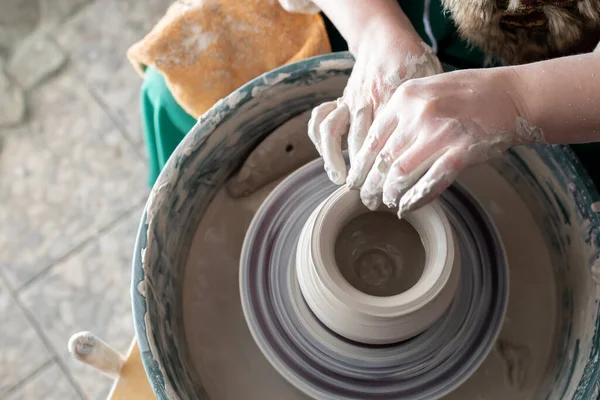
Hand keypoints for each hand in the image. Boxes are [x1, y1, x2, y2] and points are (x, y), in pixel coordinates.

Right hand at [308, 23, 441, 184]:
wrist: (385, 38)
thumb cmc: (416, 64)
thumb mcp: (434, 84)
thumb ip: (435, 112)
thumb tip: (447, 148)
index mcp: (396, 96)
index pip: (389, 139)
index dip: (389, 169)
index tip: (394, 189)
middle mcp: (369, 98)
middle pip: (362, 141)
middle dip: (364, 174)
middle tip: (370, 198)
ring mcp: (351, 98)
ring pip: (336, 131)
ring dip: (336, 159)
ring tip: (342, 181)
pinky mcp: (340, 99)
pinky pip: (320, 120)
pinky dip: (322, 143)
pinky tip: (330, 163)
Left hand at [348, 67, 543, 215]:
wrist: (510, 95)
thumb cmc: (464, 95)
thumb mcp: (424, 92)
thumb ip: (399, 115)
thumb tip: (373, 148)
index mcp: (404, 98)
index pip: (371, 138)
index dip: (360, 165)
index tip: (355, 180)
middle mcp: (419, 113)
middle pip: (382, 159)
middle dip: (370, 184)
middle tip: (366, 198)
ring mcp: (441, 132)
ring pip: (400, 173)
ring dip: (389, 194)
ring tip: (386, 202)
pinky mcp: (462, 151)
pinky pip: (431, 182)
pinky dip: (415, 199)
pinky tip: (406, 207)